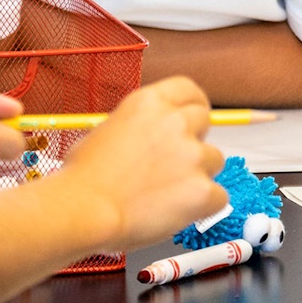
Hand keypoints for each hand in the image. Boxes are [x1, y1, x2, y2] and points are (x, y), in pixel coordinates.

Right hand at [58, 76, 226, 248]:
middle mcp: (175, 123)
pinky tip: (177, 212)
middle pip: (204, 122)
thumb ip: (138, 128)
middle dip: (193, 141)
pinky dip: (204, 206)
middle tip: (173, 164)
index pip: (188, 90)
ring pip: (214, 160)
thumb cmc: (82, 179)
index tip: (192, 119)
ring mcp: (192, 155)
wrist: (82, 210)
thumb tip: (149, 140)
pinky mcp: (202, 189)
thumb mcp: (106, 132)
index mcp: (148, 103)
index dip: (192, 106)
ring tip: (165, 194)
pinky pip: (219, 197)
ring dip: (197, 175)